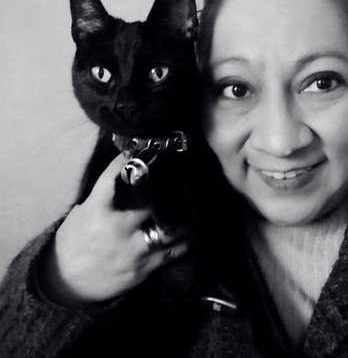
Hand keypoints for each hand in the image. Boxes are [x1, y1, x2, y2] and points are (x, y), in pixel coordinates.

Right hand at [40, 154, 187, 306]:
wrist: (67, 284)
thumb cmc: (74, 242)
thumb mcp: (82, 213)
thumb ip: (105, 195)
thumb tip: (128, 170)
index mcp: (98, 212)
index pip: (114, 179)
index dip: (131, 162)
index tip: (146, 151)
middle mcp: (118, 230)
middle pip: (153, 203)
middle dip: (168, 189)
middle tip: (180, 178)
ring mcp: (134, 251)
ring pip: (171, 229)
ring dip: (187, 215)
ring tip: (193, 204)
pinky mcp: (145, 268)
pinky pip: (175, 251)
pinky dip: (186, 238)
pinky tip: (190, 229)